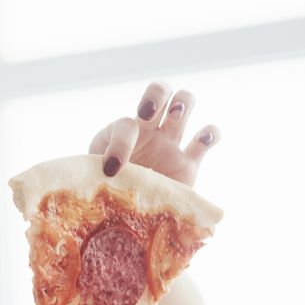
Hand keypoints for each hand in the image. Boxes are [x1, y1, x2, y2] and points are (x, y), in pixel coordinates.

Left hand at [89, 81, 219, 187]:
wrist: (126, 214)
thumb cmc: (106, 194)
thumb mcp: (94, 181)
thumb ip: (97, 174)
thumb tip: (109, 174)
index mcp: (122, 133)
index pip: (125, 125)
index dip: (120, 145)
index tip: (112, 170)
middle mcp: (149, 131)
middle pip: (160, 90)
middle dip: (156, 93)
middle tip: (149, 114)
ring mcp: (171, 143)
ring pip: (184, 102)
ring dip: (183, 102)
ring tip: (175, 117)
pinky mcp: (189, 163)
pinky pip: (206, 139)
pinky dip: (210, 133)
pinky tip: (204, 138)